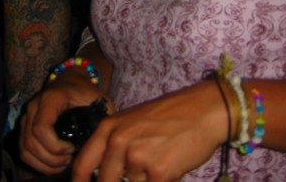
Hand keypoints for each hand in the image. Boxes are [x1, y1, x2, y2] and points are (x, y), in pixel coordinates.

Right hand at [19, 74, 112, 176]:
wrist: (71, 78)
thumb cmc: (85, 90)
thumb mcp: (97, 98)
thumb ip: (103, 115)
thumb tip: (105, 139)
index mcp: (51, 98)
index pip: (41, 127)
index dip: (54, 146)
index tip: (71, 150)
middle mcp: (34, 106)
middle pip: (31, 142)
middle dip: (50, 159)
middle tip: (69, 161)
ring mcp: (27, 116)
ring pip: (25, 149)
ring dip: (43, 163)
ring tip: (62, 164)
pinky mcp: (25, 125)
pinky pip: (23, 149)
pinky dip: (36, 162)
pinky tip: (53, 164)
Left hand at [72, 80, 227, 181]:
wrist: (203, 111)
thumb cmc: (170, 116)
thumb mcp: (133, 123)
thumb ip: (113, 148)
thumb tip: (102, 177)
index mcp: (109, 128)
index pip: (82, 166)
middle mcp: (119, 141)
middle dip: (121, 181)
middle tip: (141, 169)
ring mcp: (137, 157)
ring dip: (145, 180)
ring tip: (159, 161)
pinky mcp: (157, 172)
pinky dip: (162, 181)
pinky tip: (170, 166)